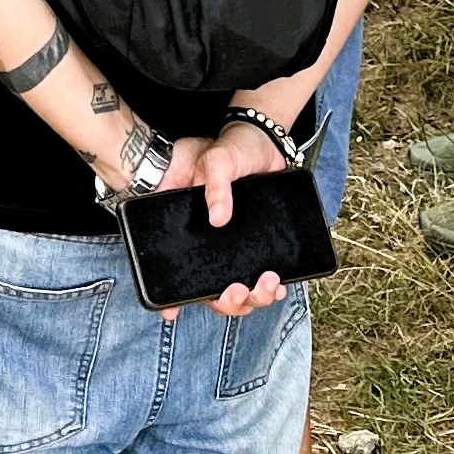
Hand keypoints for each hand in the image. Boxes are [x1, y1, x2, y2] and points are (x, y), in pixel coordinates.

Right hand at [152, 132, 293, 318]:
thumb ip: (214, 185)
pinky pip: (262, 277)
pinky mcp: (259, 246)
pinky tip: (281, 283)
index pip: (180, 271)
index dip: (174, 297)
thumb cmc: (226, 149)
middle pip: (215, 291)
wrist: (259, 140)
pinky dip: (272, 287)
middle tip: (239, 288)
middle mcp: (212, 246)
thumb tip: (217, 218)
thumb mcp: (215, 161)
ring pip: (241, 291)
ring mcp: (237, 249)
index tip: (172, 312)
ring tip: (269, 282)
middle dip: (229, 301)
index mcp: (192, 232)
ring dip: (255, 297)